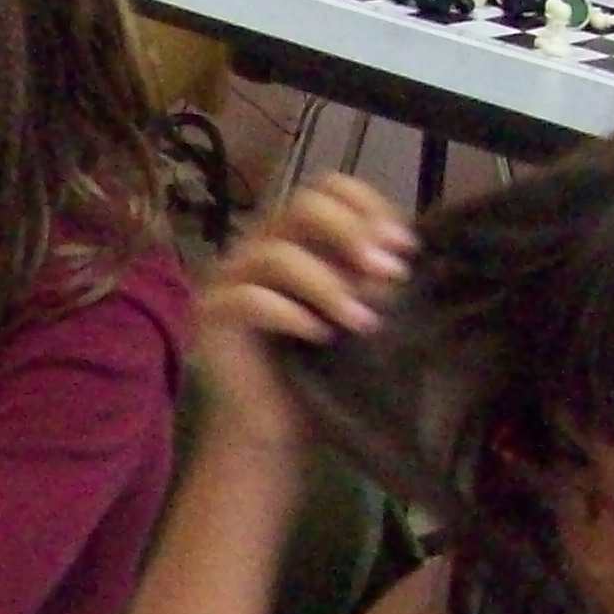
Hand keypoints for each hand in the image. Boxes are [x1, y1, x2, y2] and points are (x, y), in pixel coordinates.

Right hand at [191, 175, 413, 450]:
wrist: (271, 426)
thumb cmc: (315, 367)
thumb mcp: (353, 311)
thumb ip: (368, 276)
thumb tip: (396, 251)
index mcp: (293, 236)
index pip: (328, 187)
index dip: (369, 207)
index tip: (403, 248)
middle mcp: (258, 246)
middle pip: (303, 205)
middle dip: (351, 235)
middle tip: (388, 273)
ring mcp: (228, 279)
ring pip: (277, 255)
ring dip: (329, 287)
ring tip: (362, 323)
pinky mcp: (210, 317)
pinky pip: (249, 300)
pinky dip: (291, 315)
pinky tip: (319, 336)